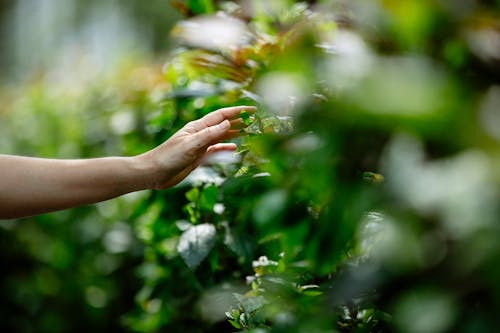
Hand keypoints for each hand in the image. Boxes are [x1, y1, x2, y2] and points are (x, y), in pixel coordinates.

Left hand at [139, 105, 255, 188]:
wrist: (153, 173)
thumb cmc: (168, 157)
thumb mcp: (191, 145)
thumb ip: (210, 134)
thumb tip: (228, 123)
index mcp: (198, 127)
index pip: (222, 116)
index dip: (238, 112)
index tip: (253, 109)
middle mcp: (200, 134)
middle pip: (224, 125)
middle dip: (240, 122)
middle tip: (257, 120)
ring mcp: (200, 146)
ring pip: (222, 137)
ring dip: (236, 134)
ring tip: (250, 131)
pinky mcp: (198, 157)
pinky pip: (216, 150)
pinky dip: (226, 147)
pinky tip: (235, 148)